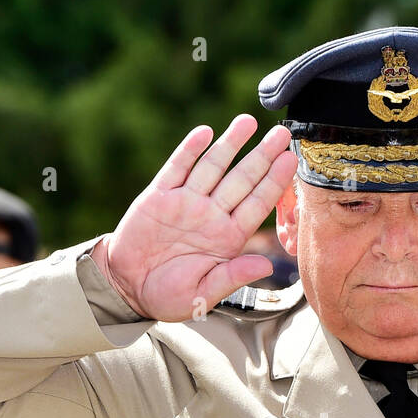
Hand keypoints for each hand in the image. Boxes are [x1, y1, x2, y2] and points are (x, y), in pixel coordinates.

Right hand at [95, 115, 298, 321]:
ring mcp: (186, 202)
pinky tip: (205, 133)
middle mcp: (211, 215)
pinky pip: (177, 168)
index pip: (256, 205)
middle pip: (242, 179)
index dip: (274, 183)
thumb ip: (232, 277)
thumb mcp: (203, 295)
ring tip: (249, 121)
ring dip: (231, 143)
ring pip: (213, 166)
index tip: (290, 161)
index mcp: (227, 238)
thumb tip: (265, 264)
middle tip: (282, 133)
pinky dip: (190, 149)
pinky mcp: (159, 195)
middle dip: (262, 156)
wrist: (127, 288)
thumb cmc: (168, 296)